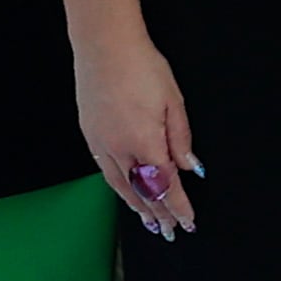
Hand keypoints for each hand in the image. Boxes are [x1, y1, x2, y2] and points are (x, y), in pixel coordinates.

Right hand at [76, 32, 198, 237]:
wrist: (104, 48)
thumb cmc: (143, 68)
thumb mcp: (174, 100)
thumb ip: (181, 138)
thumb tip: (191, 168)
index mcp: (144, 142)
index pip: (164, 186)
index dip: (177, 207)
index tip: (187, 222)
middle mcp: (119, 149)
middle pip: (141, 192)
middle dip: (157, 214)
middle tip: (170, 232)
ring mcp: (100, 144)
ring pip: (120, 186)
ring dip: (136, 206)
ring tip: (149, 222)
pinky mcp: (90, 136)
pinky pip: (107, 172)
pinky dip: (120, 188)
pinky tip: (127, 193)